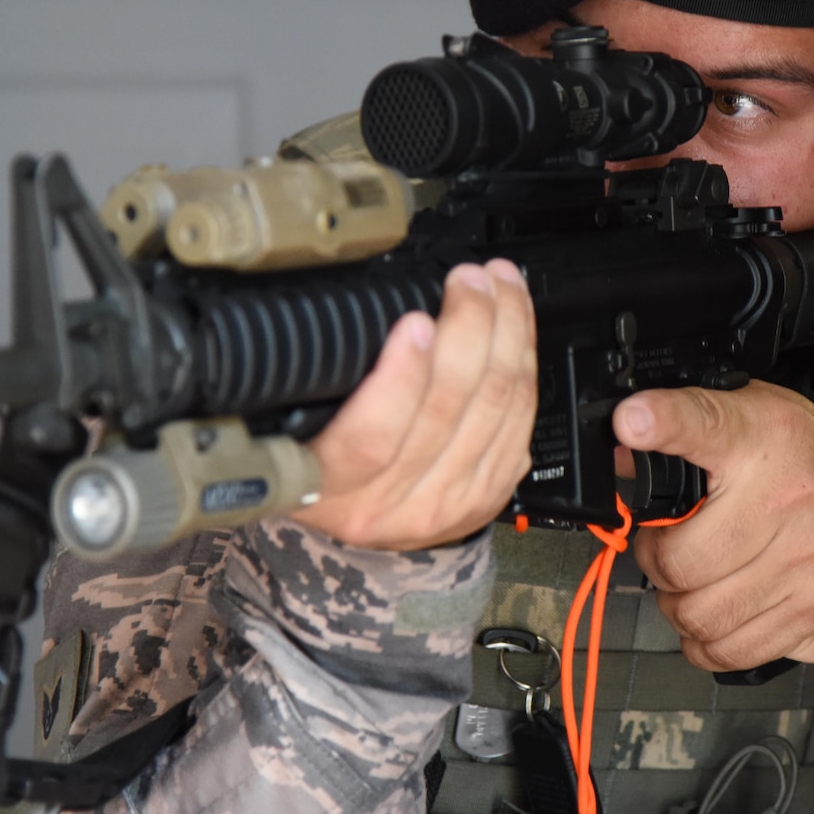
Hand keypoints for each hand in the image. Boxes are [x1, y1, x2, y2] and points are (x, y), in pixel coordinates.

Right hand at [291, 259, 536, 550]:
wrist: (359, 535)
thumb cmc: (318, 463)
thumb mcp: (290, 429)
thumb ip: (319, 384)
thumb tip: (373, 313)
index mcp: (329, 488)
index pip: (371, 438)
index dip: (403, 377)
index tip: (415, 321)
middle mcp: (391, 505)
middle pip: (448, 409)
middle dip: (470, 326)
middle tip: (470, 278)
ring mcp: (446, 503)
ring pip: (494, 407)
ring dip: (506, 332)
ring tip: (498, 285)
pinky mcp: (487, 496)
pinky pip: (522, 419)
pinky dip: (524, 361)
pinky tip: (517, 324)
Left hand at [613, 381, 813, 669]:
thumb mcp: (763, 421)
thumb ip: (696, 423)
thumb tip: (623, 442)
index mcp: (768, 438)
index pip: (706, 422)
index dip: (663, 421)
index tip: (631, 421)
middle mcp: (788, 500)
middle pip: (677, 558)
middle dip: (658, 560)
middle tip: (672, 547)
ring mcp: (804, 566)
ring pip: (696, 613)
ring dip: (681, 606)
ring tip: (699, 582)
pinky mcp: (812, 616)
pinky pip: (727, 650)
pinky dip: (709, 641)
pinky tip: (722, 612)